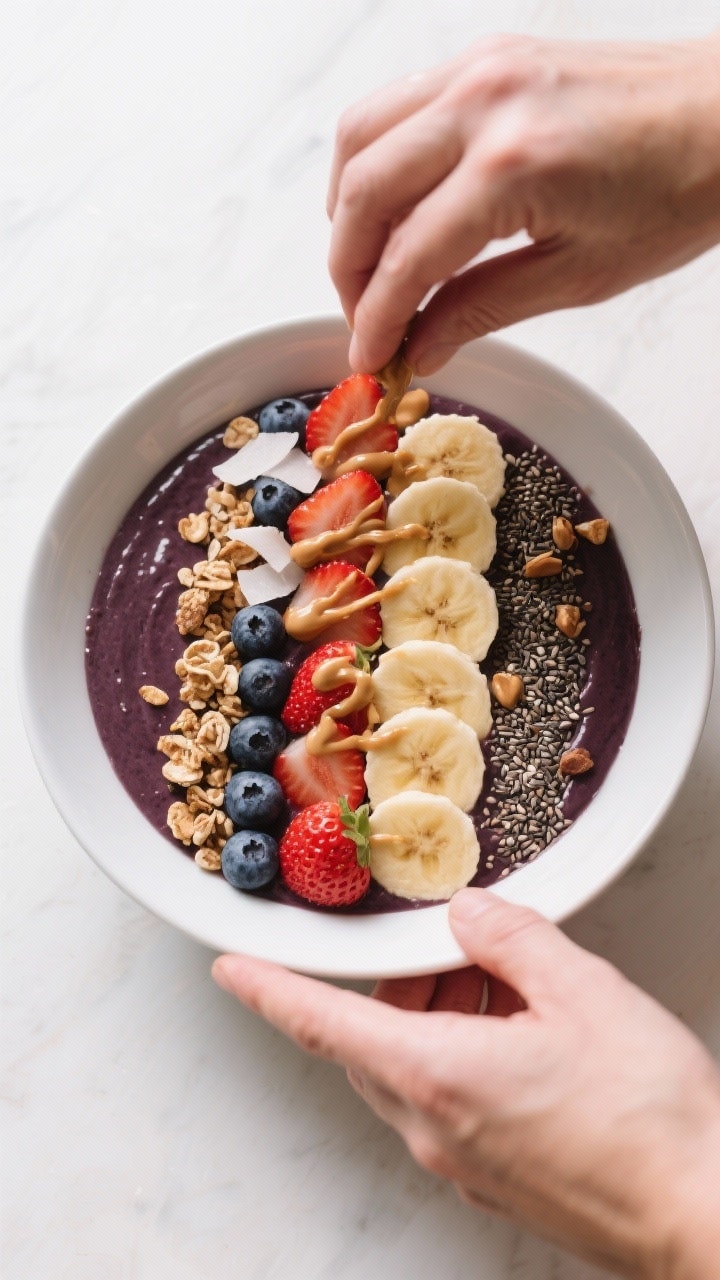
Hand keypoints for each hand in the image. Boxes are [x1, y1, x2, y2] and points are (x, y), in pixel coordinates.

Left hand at [213, 889, 719, 1278]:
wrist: (704, 1213)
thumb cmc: (650, 1119)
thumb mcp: (583, 992)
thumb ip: (511, 939)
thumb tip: (469, 915)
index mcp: (440, 1076)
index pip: (323, 1024)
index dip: (270, 989)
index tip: (230, 968)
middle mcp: (437, 1127)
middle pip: (370, 1044)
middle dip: (393, 990)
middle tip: (448, 954)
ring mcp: (464, 1162)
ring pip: (410, 1073)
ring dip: (434, 1019)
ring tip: (504, 986)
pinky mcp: (495, 1178)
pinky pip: (447, 1104)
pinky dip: (462, 1055)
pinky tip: (524, 1034)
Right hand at [327, 33, 719, 373]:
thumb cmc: (681, 189)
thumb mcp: (581, 275)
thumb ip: (484, 309)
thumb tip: (422, 344)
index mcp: (516, 165)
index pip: (409, 256)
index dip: (377, 317)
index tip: (369, 356)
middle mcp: (486, 102)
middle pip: (365, 192)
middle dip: (348, 269)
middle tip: (364, 320)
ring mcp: (481, 67)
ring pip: (360, 137)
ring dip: (348, 210)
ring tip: (368, 267)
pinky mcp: (486, 55)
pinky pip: (395, 105)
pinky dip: (375, 160)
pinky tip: (392, 207)